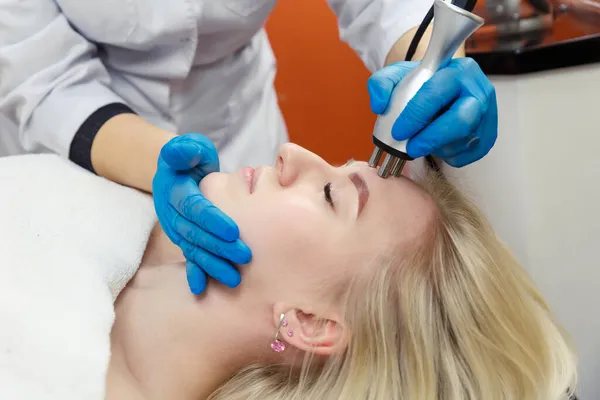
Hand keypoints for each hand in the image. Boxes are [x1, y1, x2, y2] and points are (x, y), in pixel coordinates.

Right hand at [152, 134, 251, 294]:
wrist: (179, 173)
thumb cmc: (192, 158)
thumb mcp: (190, 147)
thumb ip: (187, 149)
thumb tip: (184, 152)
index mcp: (175, 190)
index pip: (194, 207)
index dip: (212, 219)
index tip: (234, 231)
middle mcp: (172, 213)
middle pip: (195, 232)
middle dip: (219, 247)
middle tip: (245, 256)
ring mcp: (177, 229)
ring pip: (193, 249)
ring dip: (212, 264)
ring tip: (234, 278)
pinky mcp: (183, 239)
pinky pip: (189, 257)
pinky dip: (195, 272)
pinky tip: (202, 288)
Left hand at [367, 58, 497, 166]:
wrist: (439, 92)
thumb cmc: (419, 85)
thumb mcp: (396, 76)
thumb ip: (380, 84)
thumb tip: (379, 105)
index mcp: (458, 70)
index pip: (437, 92)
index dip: (416, 115)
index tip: (398, 131)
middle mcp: (479, 91)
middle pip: (461, 120)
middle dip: (431, 138)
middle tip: (410, 149)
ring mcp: (487, 114)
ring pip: (463, 140)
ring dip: (438, 147)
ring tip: (423, 140)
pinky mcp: (488, 135)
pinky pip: (469, 154)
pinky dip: (449, 155)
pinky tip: (438, 145)